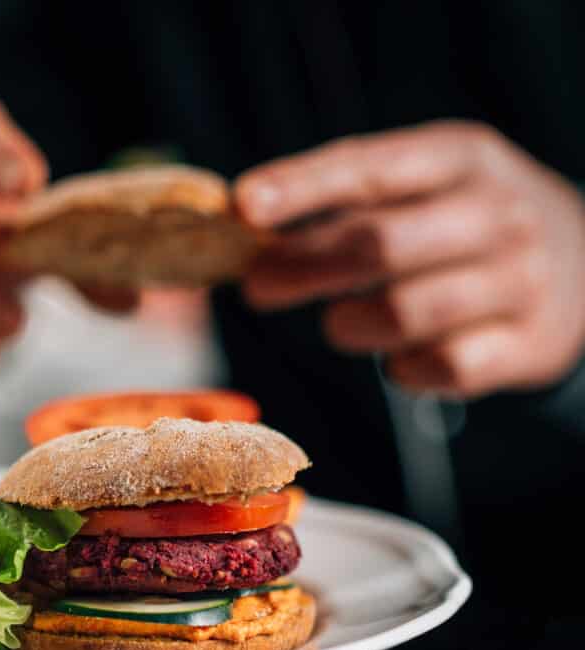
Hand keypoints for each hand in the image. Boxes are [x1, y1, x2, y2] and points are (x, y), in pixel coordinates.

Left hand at [235, 121, 584, 397]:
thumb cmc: (467, 222)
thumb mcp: (428, 183)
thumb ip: (350, 196)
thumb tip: (246, 222)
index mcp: (464, 158)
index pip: (372, 167)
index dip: (302, 186)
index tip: (243, 204)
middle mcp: (499, 212)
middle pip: (376, 244)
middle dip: (301, 267)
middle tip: (257, 286)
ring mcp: (521, 280)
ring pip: (401, 312)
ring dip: (348, 324)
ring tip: (339, 321)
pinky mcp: (529, 344)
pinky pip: (437, 367)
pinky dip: (400, 369)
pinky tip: (398, 356)